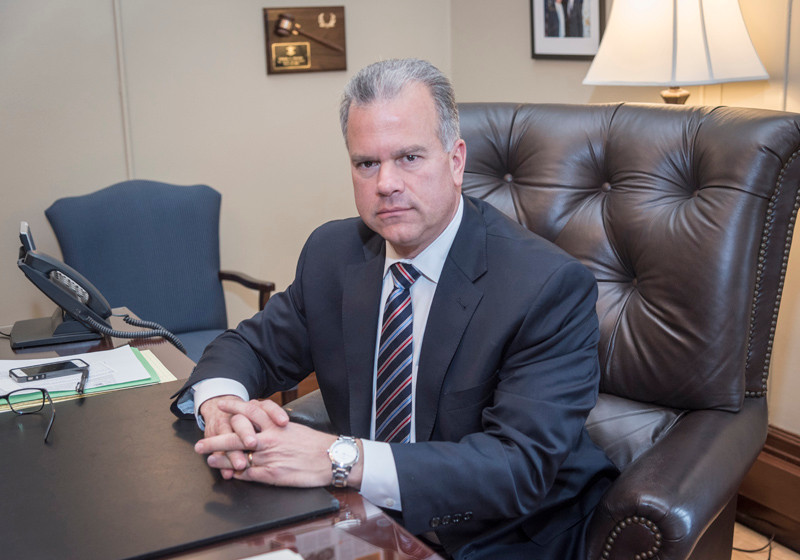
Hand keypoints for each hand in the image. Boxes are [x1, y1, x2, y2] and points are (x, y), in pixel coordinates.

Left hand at [196, 399, 363, 487]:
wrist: (330, 458)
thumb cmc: (315, 443)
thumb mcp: (294, 429)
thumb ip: (276, 426)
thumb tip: (263, 422)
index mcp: (275, 425)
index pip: (250, 412)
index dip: (233, 408)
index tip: (222, 404)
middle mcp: (269, 439)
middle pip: (236, 436)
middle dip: (215, 439)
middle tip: (200, 443)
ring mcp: (268, 457)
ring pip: (237, 457)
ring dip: (220, 459)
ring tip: (208, 459)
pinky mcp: (271, 474)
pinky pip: (249, 474)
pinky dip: (237, 474)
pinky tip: (229, 474)